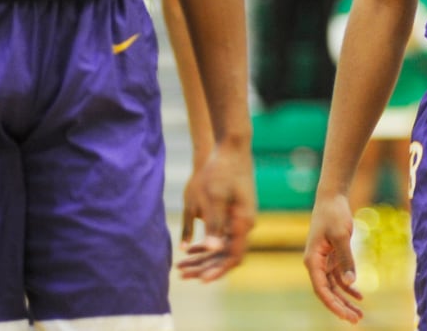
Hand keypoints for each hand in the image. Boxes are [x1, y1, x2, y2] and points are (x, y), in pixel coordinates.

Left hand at [176, 144, 256, 282]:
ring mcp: (242, 218)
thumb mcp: (212, 198)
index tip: (199, 281)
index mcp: (243, 222)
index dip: (217, 271)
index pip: (233, 257)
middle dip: (204, 267)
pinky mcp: (236, 213)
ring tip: (181, 266)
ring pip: (223, 247)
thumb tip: (212, 250)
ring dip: (204, 258)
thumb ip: (213, 225)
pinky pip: (223, 236)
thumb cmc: (220, 170)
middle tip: (181, 274)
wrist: (232, 147)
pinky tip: (190, 248)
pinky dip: (207, 245)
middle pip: (227, 256)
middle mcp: (246, 223)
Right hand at [303, 191, 362, 322]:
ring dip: (346, 300)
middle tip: (356, 320)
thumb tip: (350, 283)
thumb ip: (346, 260)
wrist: (332, 198)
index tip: (345, 316)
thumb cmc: (333, 214)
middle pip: (327, 292)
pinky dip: (349, 287)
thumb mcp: (342, 236)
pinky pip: (339, 277)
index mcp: (312, 261)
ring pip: (334, 287)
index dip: (333, 305)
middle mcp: (315, 264)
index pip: (321, 289)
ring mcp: (323, 262)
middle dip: (341, 307)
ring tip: (359, 314)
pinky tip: (360, 296)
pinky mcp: (332, 257)